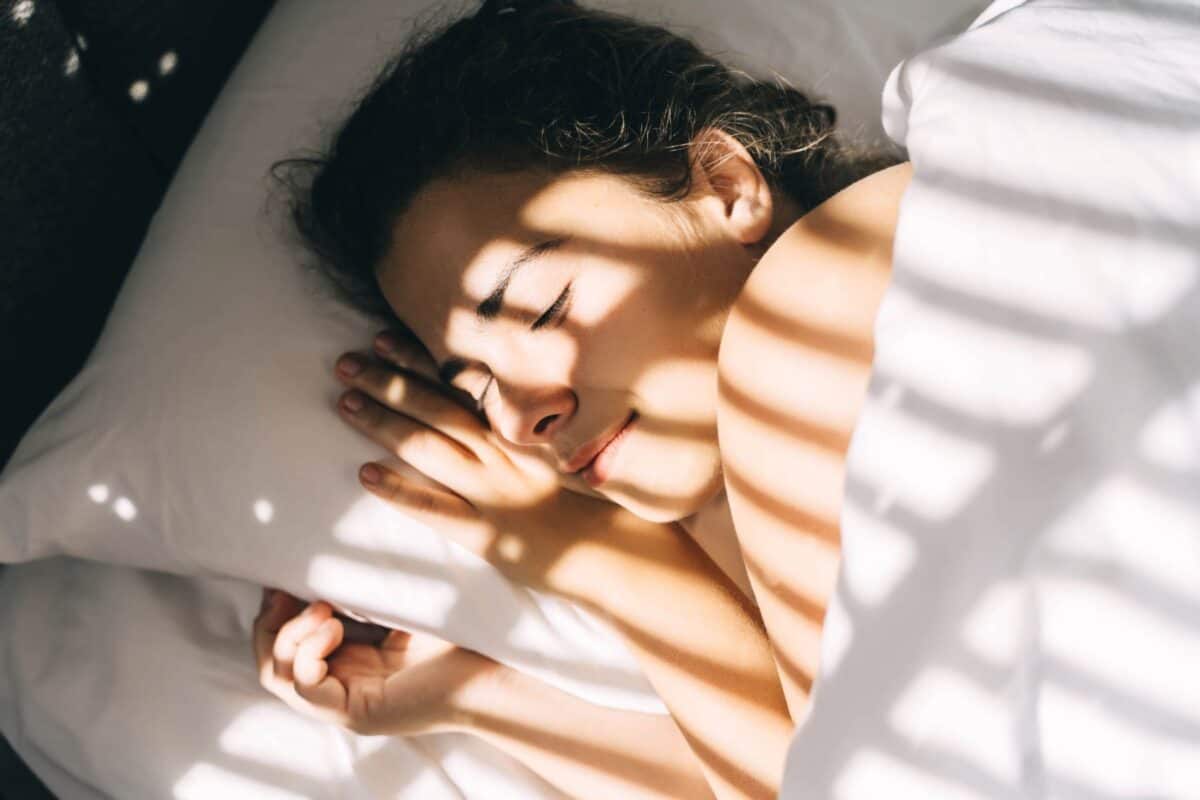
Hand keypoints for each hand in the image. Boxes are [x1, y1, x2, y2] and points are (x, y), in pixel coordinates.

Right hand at [253, 589, 498, 736]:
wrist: (492, 669)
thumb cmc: (456, 634)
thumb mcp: (398, 603)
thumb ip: (365, 587)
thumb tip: (335, 544)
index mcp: (345, 662)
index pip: (282, 644)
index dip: (275, 611)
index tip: (283, 578)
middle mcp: (338, 686)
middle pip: (270, 663)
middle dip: (271, 623)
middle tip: (289, 593)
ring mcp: (343, 704)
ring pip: (278, 676)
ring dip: (290, 635)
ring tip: (325, 610)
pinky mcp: (355, 713)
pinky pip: (304, 689)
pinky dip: (309, 654)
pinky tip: (334, 628)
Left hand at [330, 329, 644, 599]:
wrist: (623, 558)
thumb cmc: (603, 503)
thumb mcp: (576, 448)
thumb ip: (538, 423)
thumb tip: (508, 394)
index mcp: (525, 430)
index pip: (463, 384)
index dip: (419, 360)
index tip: (383, 336)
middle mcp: (506, 455)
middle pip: (437, 410)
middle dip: (389, 383)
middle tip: (346, 360)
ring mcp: (495, 495)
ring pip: (430, 450)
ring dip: (384, 424)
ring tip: (344, 401)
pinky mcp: (489, 536)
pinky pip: (436, 510)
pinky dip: (399, 491)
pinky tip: (364, 474)